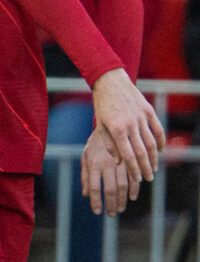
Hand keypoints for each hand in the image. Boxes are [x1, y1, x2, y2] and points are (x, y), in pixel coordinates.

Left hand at [81, 128, 134, 215]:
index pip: (94, 187)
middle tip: (112, 214)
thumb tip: (86, 195)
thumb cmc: (95, 144)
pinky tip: (132, 197)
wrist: (110, 125)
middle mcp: (107, 163)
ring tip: (121, 209)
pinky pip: (134, 177)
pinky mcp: (131, 159)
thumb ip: (85, 175)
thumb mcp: (86, 157)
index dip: (96, 201)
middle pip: (110, 189)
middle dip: (111, 204)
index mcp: (93, 162)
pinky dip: (134, 189)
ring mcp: (120, 161)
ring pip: (123, 185)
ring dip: (123, 199)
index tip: (97, 212)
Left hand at [91, 68, 165, 182]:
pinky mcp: (148, 110)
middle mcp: (130, 124)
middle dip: (146, 168)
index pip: (127, 156)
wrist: (110, 82)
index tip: (137, 180)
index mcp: (116, 129)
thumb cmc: (102, 105)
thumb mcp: (100, 125)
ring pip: (151, 142)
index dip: (133, 169)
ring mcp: (141, 117)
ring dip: (154, 158)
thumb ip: (109, 144)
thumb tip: (118, 163)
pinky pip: (158, 129)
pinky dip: (161, 141)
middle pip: (141, 152)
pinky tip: (161, 151)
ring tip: (154, 168)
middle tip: (149, 179)